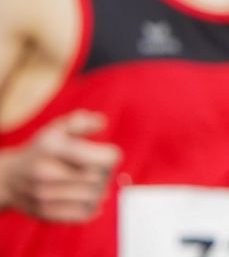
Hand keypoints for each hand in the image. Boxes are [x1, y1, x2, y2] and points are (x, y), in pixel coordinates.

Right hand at [0, 110, 119, 221]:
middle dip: (106, 173)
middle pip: (99, 179)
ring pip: (94, 198)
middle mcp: (46, 173)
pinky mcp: (45, 214)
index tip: (106, 153)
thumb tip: (102, 123)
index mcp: (52, 148)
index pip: (101, 159)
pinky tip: (87, 196)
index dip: (111, 156)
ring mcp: (44, 196)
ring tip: (93, 182)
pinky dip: (92, 206)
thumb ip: (81, 122)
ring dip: (100, 190)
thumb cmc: (42, 150)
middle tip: (98, 168)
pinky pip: (83, 214)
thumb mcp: (57, 130)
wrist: (8, 179)